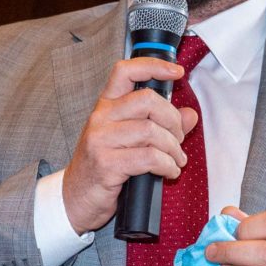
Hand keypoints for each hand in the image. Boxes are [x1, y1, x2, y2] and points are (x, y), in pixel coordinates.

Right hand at [61, 58, 198, 233]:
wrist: (75, 199)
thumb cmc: (104, 167)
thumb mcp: (131, 140)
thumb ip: (162, 124)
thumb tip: (190, 115)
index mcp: (106, 105)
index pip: (126, 71)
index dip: (154, 66)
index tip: (177, 72)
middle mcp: (101, 117)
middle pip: (148, 100)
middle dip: (173, 120)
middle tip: (179, 139)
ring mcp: (101, 140)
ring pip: (151, 131)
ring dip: (173, 148)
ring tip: (176, 161)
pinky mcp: (106, 164)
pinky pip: (149, 158)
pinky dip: (167, 165)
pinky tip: (169, 172)